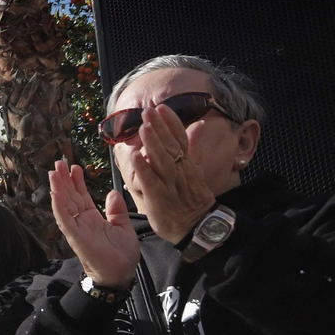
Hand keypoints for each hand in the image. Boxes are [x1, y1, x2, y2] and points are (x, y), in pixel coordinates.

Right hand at [50, 160, 138, 287]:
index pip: (81, 196)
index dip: (77, 182)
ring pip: (64, 205)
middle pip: (69, 197)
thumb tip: (112, 192)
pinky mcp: (75, 237)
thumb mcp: (123, 227)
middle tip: (58, 162)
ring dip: (58, 188)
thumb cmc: (121, 255)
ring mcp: (76, 229)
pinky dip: (58, 206)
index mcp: (92, 219)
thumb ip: (116, 210)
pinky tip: (55, 192)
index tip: (74, 167)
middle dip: (64, 179)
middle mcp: (81, 222)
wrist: (120, 275)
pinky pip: (64, 219)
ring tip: (54, 172)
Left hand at [125, 103, 218, 242]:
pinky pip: (151, 181)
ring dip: (153, 143)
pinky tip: (135, 156)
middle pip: (171, 146)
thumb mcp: (192, 170)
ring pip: (163, 161)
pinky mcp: (159, 198)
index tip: (162, 107)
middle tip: (148, 110)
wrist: (195, 226)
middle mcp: (180, 172)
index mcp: (186, 165)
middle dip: (160, 127)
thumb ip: (190, 149)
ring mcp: (170, 185)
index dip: (172, 123)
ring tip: (143, 127)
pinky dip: (144, 169)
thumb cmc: (189, 198)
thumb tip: (198, 125)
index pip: (181, 140)